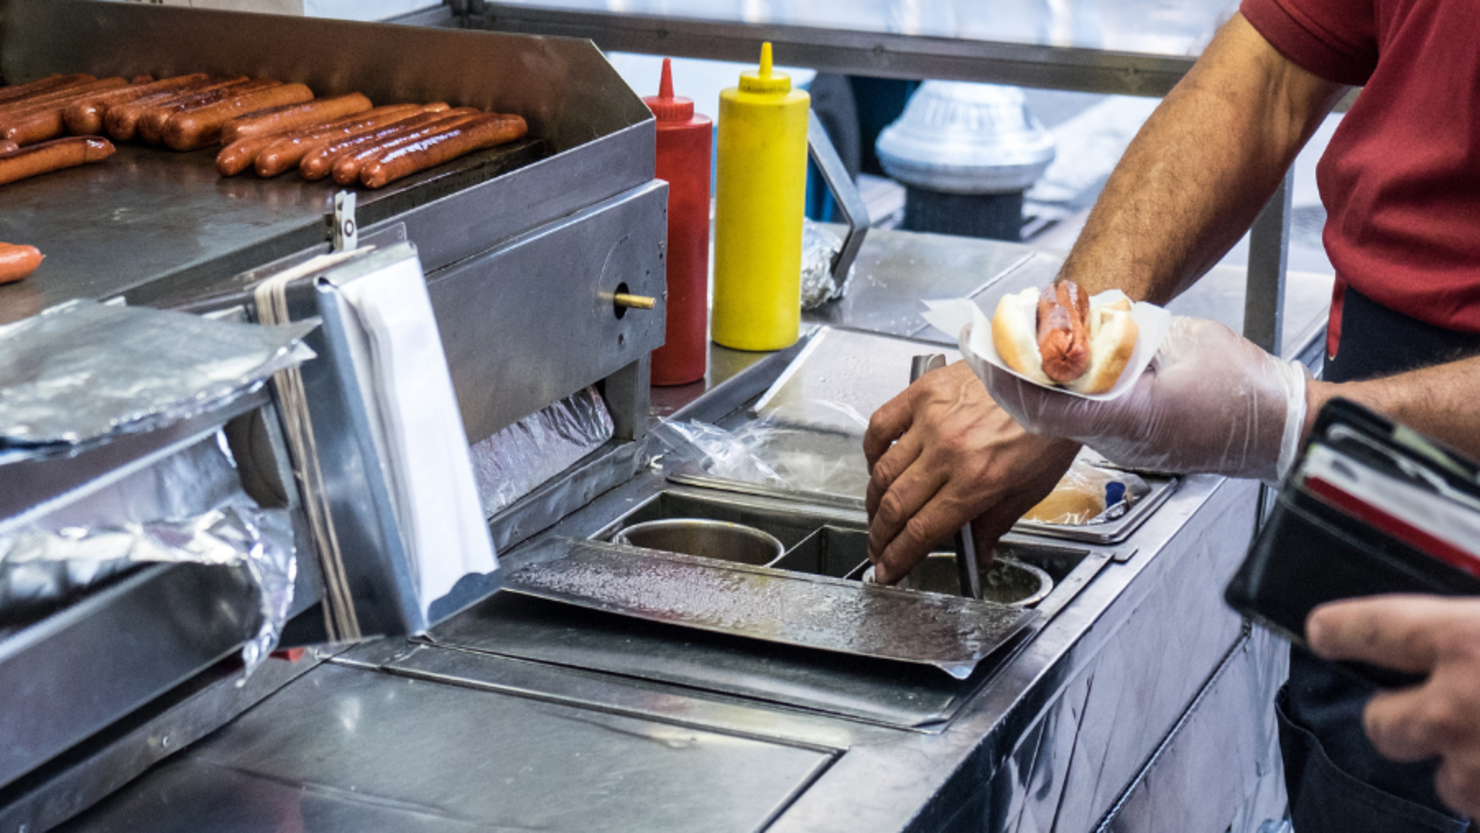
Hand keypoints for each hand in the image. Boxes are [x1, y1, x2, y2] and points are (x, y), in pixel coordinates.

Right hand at [863, 361, 1079, 583]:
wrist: (1054, 376)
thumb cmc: (1050, 425)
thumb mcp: (1033, 487)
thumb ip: (997, 522)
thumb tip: (980, 553)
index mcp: (978, 481)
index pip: (922, 530)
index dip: (899, 557)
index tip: (888, 569)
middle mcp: (949, 452)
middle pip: (896, 506)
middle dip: (879, 536)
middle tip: (876, 549)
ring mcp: (931, 421)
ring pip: (883, 472)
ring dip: (873, 501)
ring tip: (875, 514)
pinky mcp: (924, 393)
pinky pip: (881, 425)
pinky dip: (871, 450)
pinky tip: (876, 463)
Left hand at [980, 316, 1306, 482]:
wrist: (1284, 430)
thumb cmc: (1249, 392)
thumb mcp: (1187, 344)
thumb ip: (1132, 335)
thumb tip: (1089, 324)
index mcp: (1132, 417)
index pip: (1052, 406)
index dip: (1011, 380)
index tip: (986, 355)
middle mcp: (1121, 438)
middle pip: (1046, 412)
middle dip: (1011, 377)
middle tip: (985, 342)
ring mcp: (1125, 443)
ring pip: (1062, 416)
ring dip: (1034, 383)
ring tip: (1012, 344)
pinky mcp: (1131, 439)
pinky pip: (1083, 417)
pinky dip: (1061, 391)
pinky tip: (1052, 366)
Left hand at [1307, 595, 1479, 818]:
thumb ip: (1473, 625)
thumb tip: (1458, 624)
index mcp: (1466, 641)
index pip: (1371, 629)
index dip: (1342, 631)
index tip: (1324, 631)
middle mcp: (1455, 709)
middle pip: (1381, 722)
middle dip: (1401, 718)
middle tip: (1443, 706)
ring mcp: (1477, 770)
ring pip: (1440, 779)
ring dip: (1462, 765)